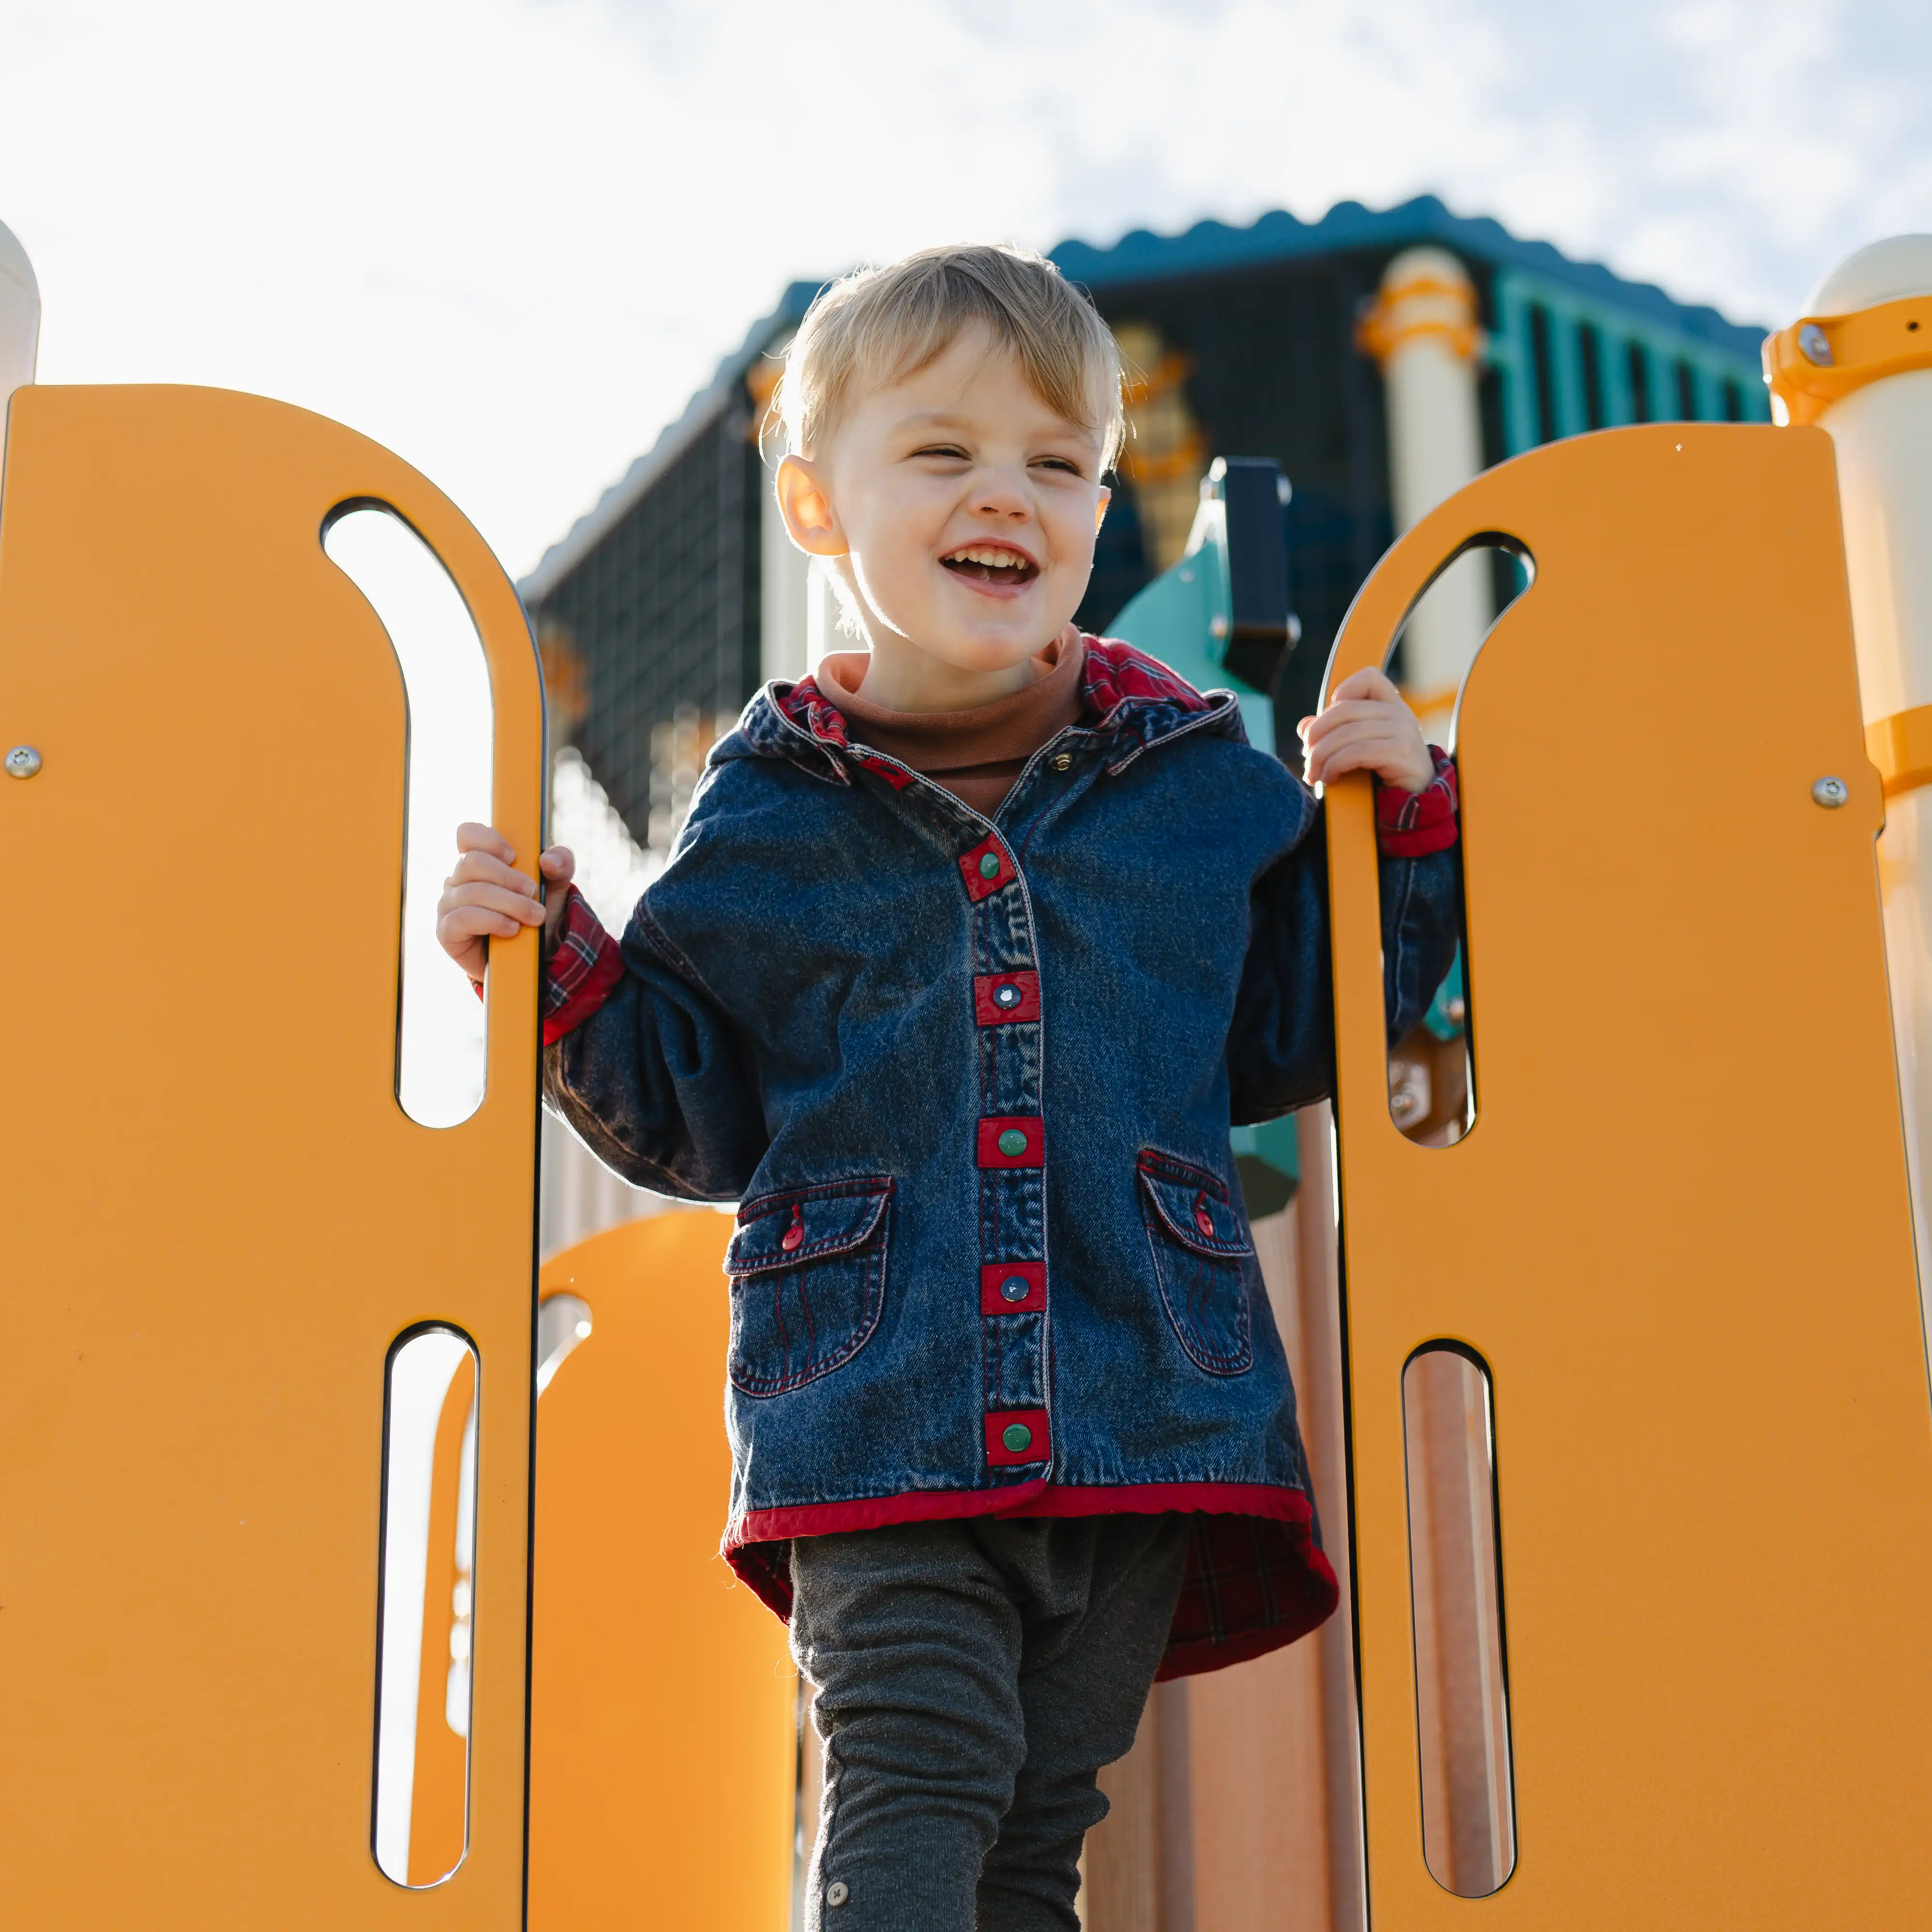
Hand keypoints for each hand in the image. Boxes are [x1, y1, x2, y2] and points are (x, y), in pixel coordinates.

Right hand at [436, 824, 576, 982]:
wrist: (535, 953)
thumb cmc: (538, 910)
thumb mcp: (556, 885)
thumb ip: (561, 864)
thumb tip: (549, 860)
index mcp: (480, 860)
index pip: (467, 834)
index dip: (489, 840)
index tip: (513, 856)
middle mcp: (458, 879)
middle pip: (472, 862)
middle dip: (509, 878)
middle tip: (533, 893)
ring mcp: (449, 904)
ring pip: (473, 892)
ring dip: (510, 904)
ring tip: (534, 917)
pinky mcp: (447, 931)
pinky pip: (462, 919)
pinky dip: (493, 922)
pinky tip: (512, 930)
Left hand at [1298, 666, 1433, 794]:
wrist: (1414, 802)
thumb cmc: (1382, 774)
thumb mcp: (1356, 747)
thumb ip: (1331, 733)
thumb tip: (1304, 725)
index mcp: (1391, 705)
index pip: (1369, 677)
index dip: (1342, 692)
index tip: (1330, 723)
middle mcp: (1400, 713)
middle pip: (1344, 709)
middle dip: (1317, 734)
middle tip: (1308, 757)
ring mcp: (1403, 731)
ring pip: (1346, 733)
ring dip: (1321, 755)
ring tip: (1314, 773)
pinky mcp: (1400, 752)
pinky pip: (1357, 752)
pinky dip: (1335, 765)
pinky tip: (1330, 777)